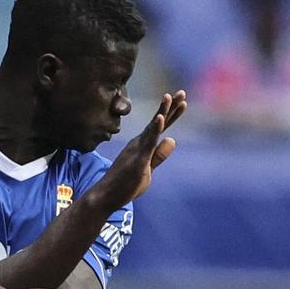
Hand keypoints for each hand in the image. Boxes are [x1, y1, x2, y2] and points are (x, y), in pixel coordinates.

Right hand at [89, 91, 186, 209]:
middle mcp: (139, 142)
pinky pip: (148, 143)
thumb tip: (172, 139)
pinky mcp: (137, 159)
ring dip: (161, 112)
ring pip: (152, 128)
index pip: (160, 126)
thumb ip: (159, 154)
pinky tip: (160, 118)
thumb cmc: (126, 183)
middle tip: (182, 92)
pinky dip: (154, 129)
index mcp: (143, 144)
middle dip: (170, 106)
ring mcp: (138, 149)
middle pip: (158, 122)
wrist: (107, 196)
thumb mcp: (148, 168)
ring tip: (169, 96)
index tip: (182, 101)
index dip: (171, 113)